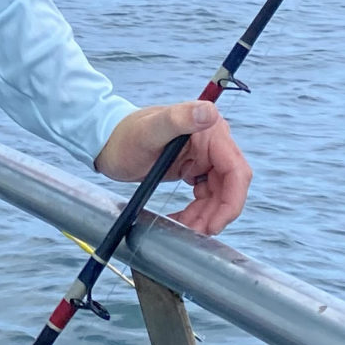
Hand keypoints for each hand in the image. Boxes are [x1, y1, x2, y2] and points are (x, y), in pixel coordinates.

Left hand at [94, 101, 250, 237]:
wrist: (109, 141)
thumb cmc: (125, 135)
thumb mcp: (149, 131)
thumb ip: (178, 119)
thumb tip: (210, 112)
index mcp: (210, 131)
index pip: (235, 170)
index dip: (231, 201)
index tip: (215, 224)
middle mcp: (213, 142)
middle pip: (230, 186)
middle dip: (217, 213)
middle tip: (195, 232)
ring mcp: (205, 156)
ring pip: (219, 194)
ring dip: (206, 215)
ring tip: (183, 228)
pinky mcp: (196, 168)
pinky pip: (206, 195)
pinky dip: (198, 211)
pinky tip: (181, 219)